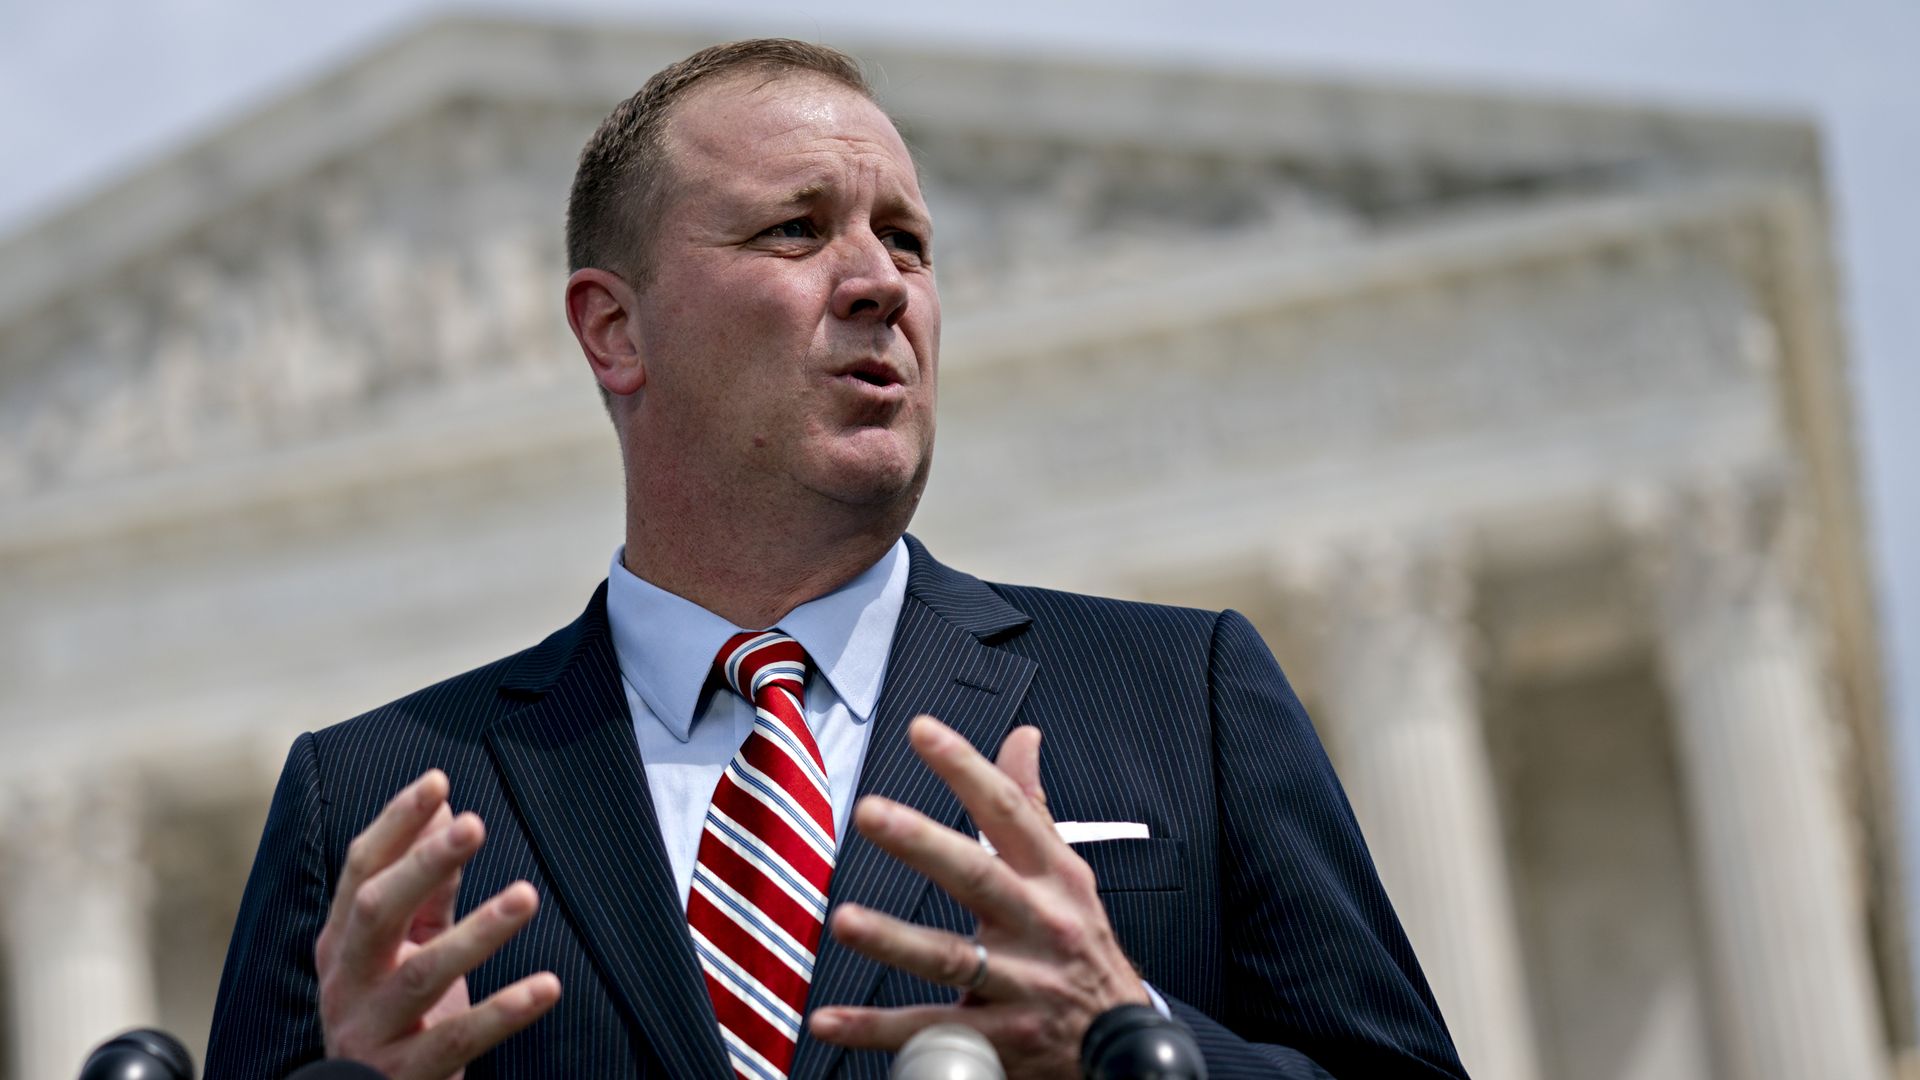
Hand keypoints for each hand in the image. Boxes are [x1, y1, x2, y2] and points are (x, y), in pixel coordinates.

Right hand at [314, 770, 560, 1079]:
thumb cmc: (396, 1015)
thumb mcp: (407, 946)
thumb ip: (428, 886)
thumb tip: (447, 809)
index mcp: (342, 941)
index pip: (361, 870)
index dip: (396, 823)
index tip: (438, 780)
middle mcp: (347, 981)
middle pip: (375, 912)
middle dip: (423, 864)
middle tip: (474, 823)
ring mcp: (370, 1031)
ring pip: (420, 975)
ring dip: (476, 933)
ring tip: (527, 896)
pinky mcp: (404, 1076)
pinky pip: (458, 1040)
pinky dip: (504, 1012)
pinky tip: (547, 985)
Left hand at [808, 717, 1150, 1077]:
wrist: (1123, 1039)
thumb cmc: (1080, 944)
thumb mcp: (1068, 872)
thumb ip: (1031, 807)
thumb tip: (1022, 737)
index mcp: (1053, 877)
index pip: (1009, 811)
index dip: (966, 769)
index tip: (923, 731)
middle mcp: (1038, 924)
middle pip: (978, 877)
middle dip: (923, 843)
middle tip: (870, 812)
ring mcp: (1021, 984)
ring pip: (953, 958)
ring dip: (894, 940)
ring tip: (843, 920)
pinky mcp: (1001, 1038)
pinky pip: (931, 1031)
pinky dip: (877, 1029)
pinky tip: (828, 1019)